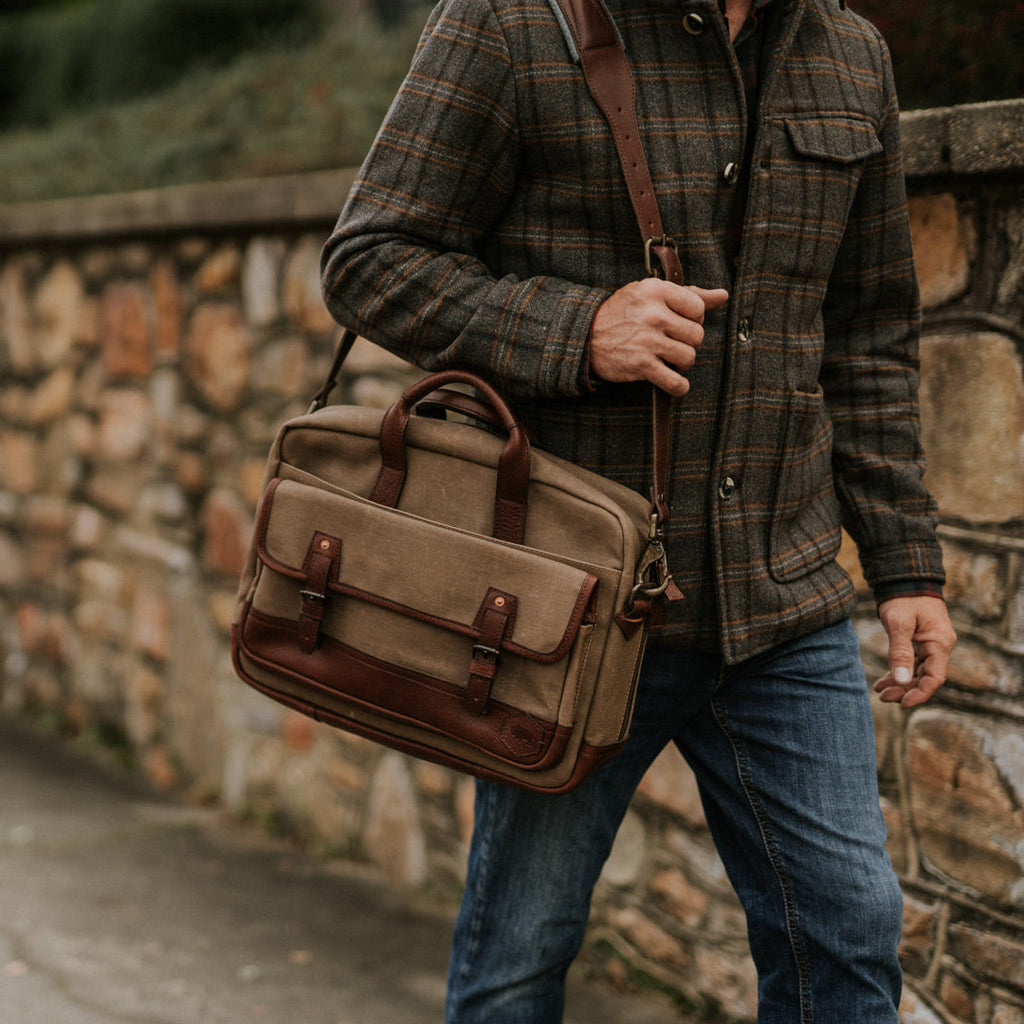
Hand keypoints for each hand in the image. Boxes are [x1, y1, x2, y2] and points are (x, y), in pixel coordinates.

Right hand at [588, 279, 729, 395]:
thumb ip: (688, 294)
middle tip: (672, 342)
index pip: (698, 308)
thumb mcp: (650, 293)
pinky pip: (676, 382)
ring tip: (668, 358)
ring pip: (689, 357)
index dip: (693, 318)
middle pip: (697, 335)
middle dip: (688, 342)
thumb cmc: (622, 312)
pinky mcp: (641, 365)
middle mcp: (653, 314)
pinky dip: (679, 386)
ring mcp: (648, 341)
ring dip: (682, 363)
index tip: (679, 322)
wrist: (584, 335)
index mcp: (656, 290)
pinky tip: (673, 381)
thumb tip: (723, 295)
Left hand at [874, 596, 956, 707]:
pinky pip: (913, 663)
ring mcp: (931, 644)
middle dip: (905, 690)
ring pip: (918, 672)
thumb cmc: (903, 598)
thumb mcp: (899, 624)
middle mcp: (939, 646)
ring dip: (900, 683)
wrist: (904, 578)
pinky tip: (884, 681)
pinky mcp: (921, 642)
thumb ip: (900, 651)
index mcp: (939, 643)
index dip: (920, 694)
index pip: (935, 678)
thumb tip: (902, 680)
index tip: (902, 704)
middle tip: (882, 697)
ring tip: (879, 691)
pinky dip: (900, 672)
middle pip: (925, 677)